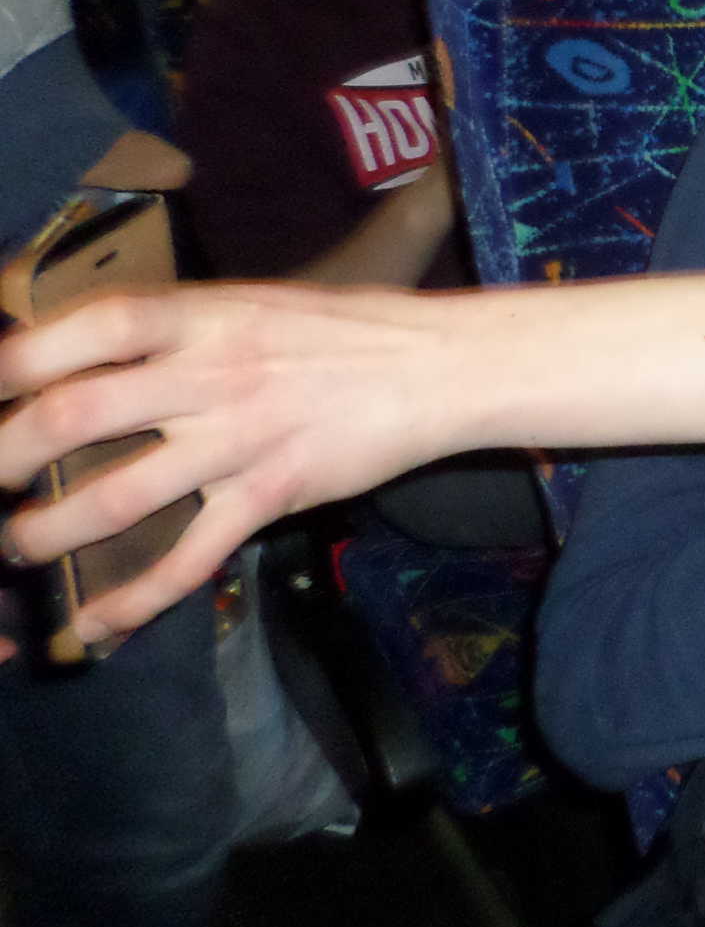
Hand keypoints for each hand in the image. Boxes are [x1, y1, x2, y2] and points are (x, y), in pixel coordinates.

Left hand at [0, 283, 456, 641]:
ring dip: (48, 533)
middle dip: (5, 455)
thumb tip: (80, 351)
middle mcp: (213, 374)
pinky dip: (134, 599)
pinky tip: (94, 623)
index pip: (91, 326)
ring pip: (118, 495)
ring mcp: (241, 438)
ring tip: (17, 547)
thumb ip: (175, 328)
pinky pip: (191, 557)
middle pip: (76, 414)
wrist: (440, 365)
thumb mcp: (252, 303)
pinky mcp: (272, 493)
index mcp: (205, 315)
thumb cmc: (343, 329)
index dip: (19, 359)